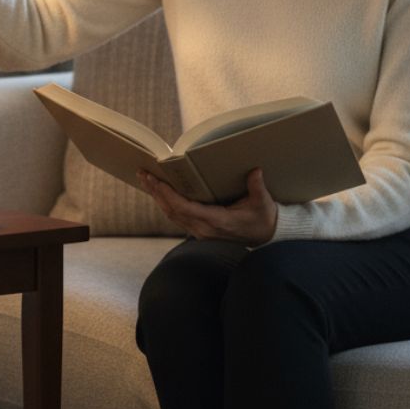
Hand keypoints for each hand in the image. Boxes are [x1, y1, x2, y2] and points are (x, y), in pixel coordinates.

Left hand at [137, 167, 278, 245]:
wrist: (266, 237)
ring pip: (172, 215)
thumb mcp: (263, 203)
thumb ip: (257, 187)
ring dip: (158, 197)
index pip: (185, 208)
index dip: (168, 195)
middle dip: (156, 192)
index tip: (156, 181)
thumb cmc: (263, 219)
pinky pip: (177, 217)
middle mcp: (204, 229)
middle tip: (143, 174)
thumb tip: (255, 171)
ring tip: (146, 180)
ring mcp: (201, 232)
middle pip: (173, 211)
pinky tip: (159, 192)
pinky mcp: (200, 231)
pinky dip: (166, 203)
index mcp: (217, 222)